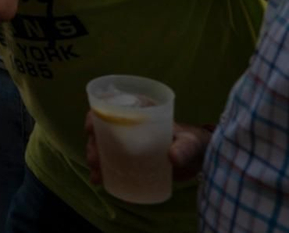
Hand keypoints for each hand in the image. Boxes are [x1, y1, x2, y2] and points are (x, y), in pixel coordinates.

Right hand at [85, 112, 209, 184]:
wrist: (200, 160)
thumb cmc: (194, 143)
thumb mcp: (190, 143)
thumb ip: (184, 148)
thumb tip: (172, 157)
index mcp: (139, 115)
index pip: (110, 108)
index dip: (95, 115)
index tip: (90, 129)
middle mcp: (129, 128)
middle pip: (102, 131)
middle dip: (92, 145)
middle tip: (95, 160)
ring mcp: (128, 145)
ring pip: (103, 148)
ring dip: (95, 159)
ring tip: (96, 174)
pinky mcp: (131, 161)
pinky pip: (112, 163)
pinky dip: (103, 172)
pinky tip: (99, 181)